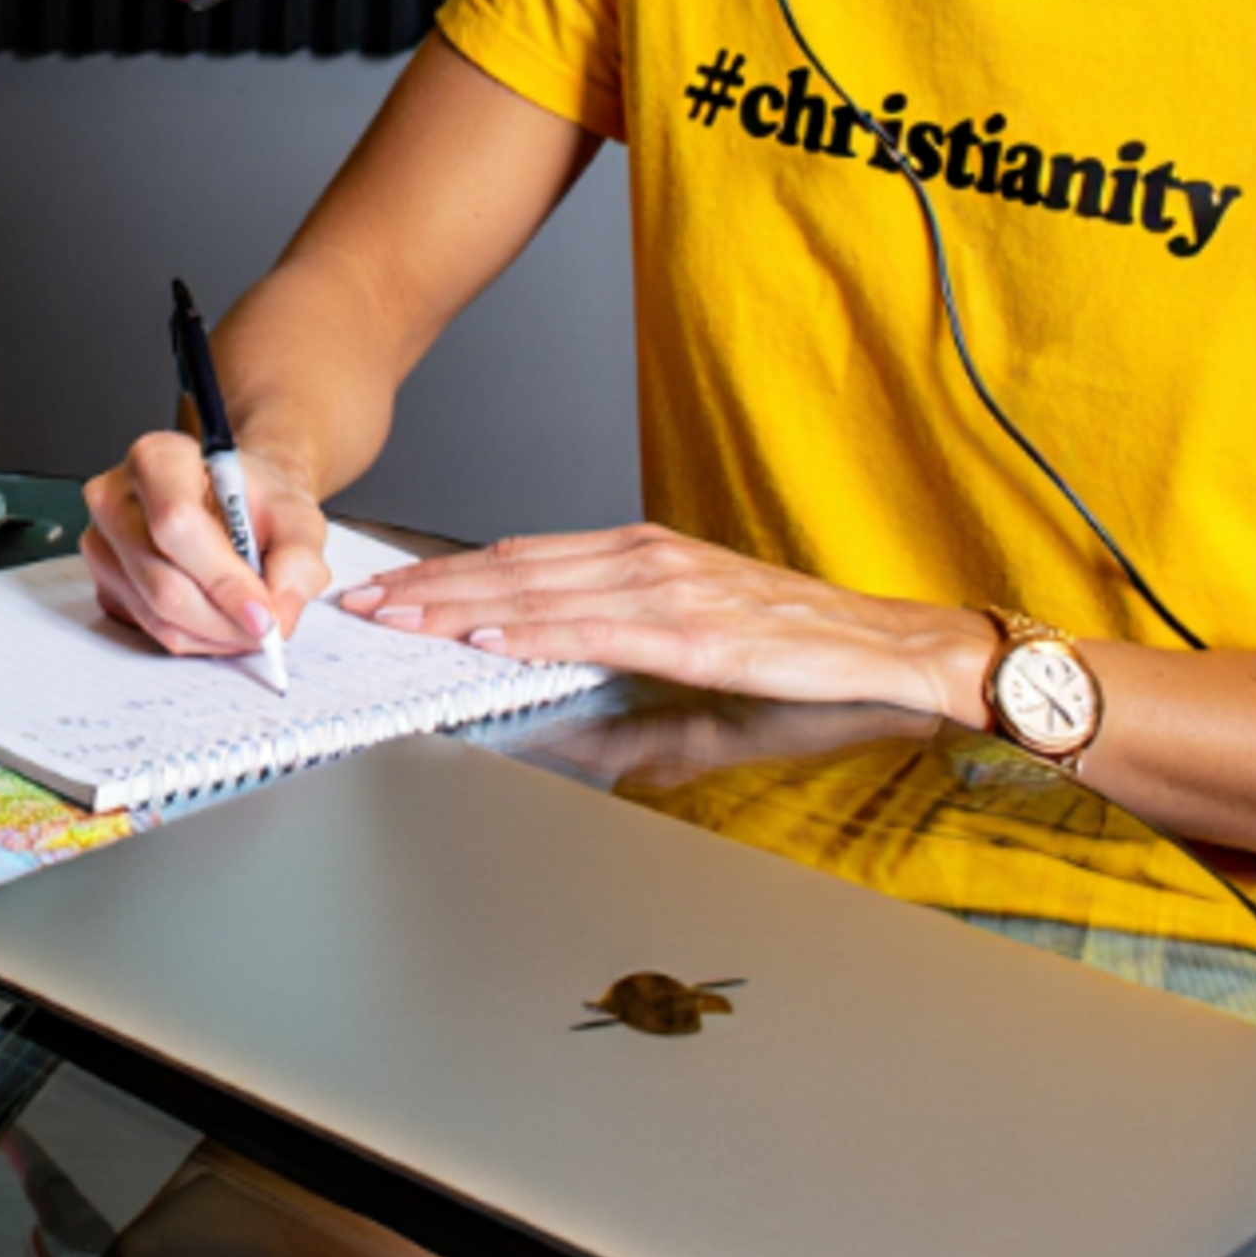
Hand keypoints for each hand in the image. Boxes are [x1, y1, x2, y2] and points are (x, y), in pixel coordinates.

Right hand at [83, 430, 329, 656]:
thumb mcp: (297, 516)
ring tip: (247, 618)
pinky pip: (150, 628)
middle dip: (224, 620)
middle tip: (267, 627)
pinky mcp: (104, 581)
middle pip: (163, 583)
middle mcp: (116, 497)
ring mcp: (103, 542)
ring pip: (157, 615)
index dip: (223, 579)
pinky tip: (219, 614)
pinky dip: (195, 636)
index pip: (177, 524)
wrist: (233, 500)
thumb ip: (298, 562)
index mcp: (158, 459)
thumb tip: (279, 615)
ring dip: (213, 634)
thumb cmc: (255, 500)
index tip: (264, 614)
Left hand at [335, 523, 989, 717]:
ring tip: (398, 620)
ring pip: (539, 596)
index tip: (386, 590)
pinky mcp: (697, 633)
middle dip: (428, 591)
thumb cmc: (798, 652)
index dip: (444, 576)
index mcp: (635, 556)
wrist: (891, 650)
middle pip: (510, 572)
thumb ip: (613, 670)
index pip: (517, 562)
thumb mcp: (689, 654)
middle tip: (363, 605)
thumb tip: (541, 700)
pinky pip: (599, 633)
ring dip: (459, 610)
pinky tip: (491, 643)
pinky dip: (537, 636)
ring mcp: (667, 590)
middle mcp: (642, 560)